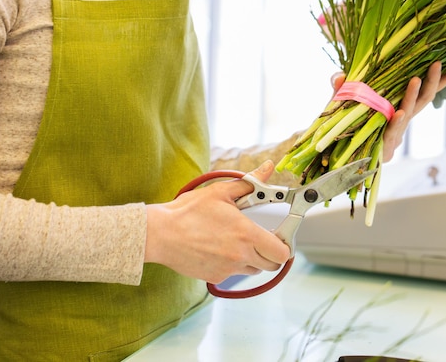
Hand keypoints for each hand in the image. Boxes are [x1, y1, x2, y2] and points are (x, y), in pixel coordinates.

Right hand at [144, 161, 290, 283]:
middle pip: (272, 264)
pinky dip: (231, 264)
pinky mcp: (215, 277)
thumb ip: (250, 183)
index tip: (279, 236)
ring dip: (252, 258)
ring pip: (253, 269)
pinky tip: (218, 249)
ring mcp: (228, 269)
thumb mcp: (220, 192)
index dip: (284, 245)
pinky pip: (233, 273)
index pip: (282, 252)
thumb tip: (267, 168)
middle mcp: (241, 256)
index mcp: (247, 234)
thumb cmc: (188, 212)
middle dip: (270, 252)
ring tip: (235, 241)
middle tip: (260, 238)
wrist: (160, 234)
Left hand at [331, 62, 445, 161]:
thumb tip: (338, 75)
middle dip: (433, 81)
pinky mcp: (386, 144)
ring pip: (409, 111)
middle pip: (424, 98)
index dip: (444, 80)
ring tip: (416, 80)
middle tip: (437, 63)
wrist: (341, 156)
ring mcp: (395, 130)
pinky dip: (396, 121)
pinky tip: (399, 112)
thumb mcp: (343, 104)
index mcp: (399, 104)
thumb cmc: (348, 127)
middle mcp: (402, 117)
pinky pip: (393, 131)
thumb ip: (342, 89)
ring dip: (412, 95)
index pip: (426, 90)